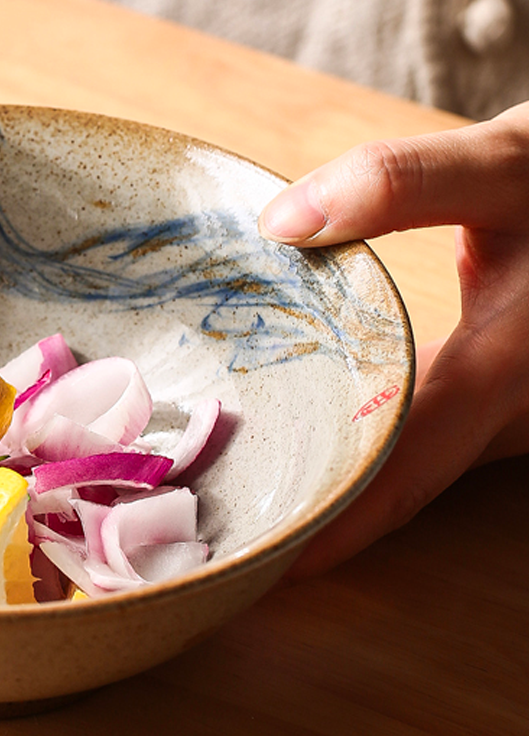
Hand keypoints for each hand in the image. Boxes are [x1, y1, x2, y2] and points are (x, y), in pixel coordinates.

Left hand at [259, 101, 528, 576]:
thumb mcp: (507, 172)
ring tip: (251, 497)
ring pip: (416, 469)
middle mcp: (514, 415)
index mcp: (511, 372)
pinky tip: (309, 443)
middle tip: (234, 540)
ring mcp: (509, 417)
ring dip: (343, 489)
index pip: (411, 468)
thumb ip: (404, 186)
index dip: (344, 523)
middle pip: (403, 487)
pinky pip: (425, 442)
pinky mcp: (498, 402)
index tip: (272, 562)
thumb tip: (279, 223)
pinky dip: (368, 451)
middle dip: (323, 520)